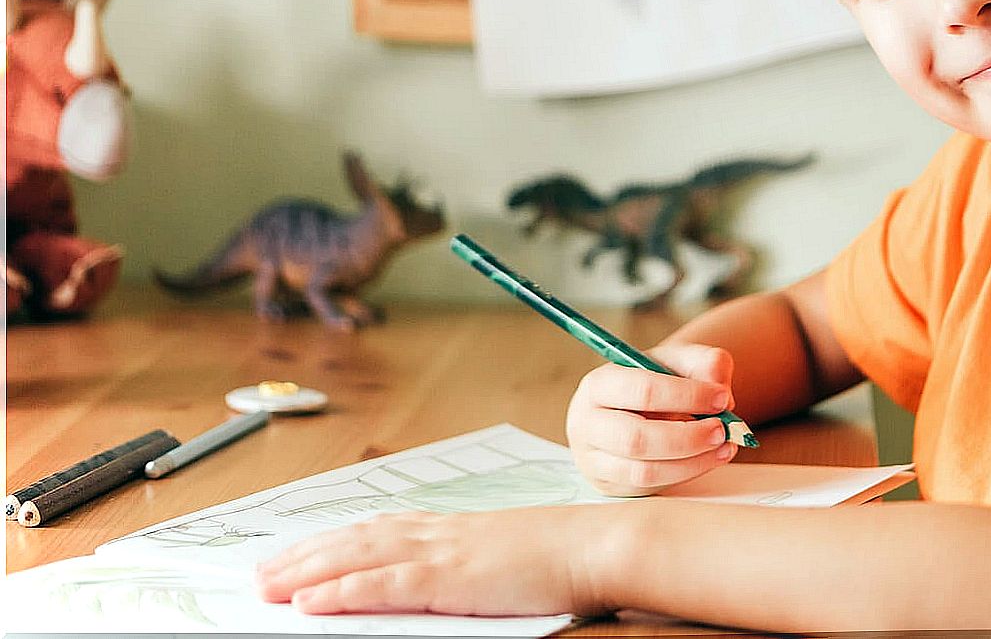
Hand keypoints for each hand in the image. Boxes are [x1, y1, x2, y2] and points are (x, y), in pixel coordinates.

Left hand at [256, 507, 605, 616]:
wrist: (593, 545)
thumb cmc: (558, 555)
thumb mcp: (500, 554)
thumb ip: (462, 562)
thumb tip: (432, 580)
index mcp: (449, 527)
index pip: (374, 528)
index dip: (329, 541)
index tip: (295, 552)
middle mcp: (436, 531)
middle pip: (353, 539)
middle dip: (303, 555)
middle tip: (260, 575)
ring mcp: (441, 552)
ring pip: (357, 556)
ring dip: (307, 570)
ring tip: (268, 587)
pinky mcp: (449, 577)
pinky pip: (384, 584)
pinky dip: (342, 590)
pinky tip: (311, 600)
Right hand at [566, 342, 738, 495]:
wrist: (637, 408)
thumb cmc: (658, 382)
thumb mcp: (679, 362)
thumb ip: (705, 363)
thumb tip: (720, 388)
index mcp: (599, 385)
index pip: (642, 391)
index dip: (687, 396)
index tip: (721, 398)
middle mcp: (587, 424)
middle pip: (636, 439)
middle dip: (687, 437)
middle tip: (722, 429)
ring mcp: (593, 460)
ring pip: (644, 471)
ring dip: (691, 461)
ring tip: (723, 445)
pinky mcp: (609, 486)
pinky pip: (650, 488)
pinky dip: (685, 474)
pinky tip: (709, 458)